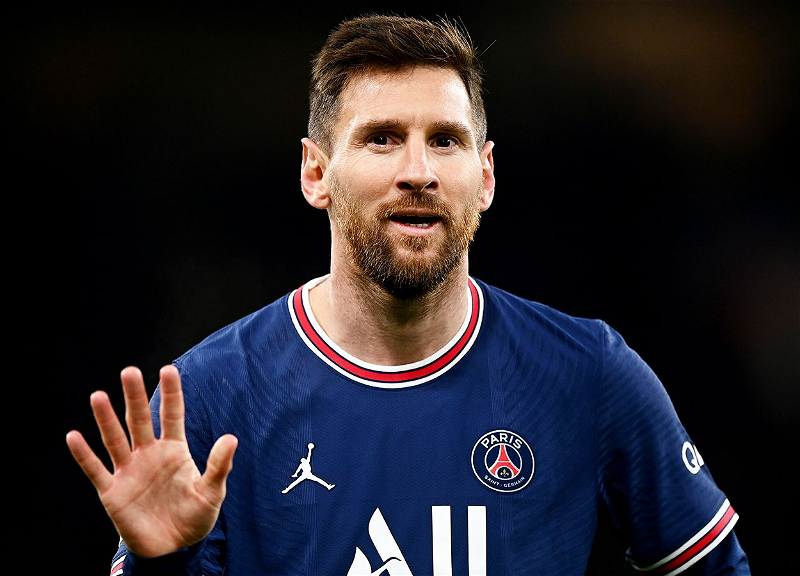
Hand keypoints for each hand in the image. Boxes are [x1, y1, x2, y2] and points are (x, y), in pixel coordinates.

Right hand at [66, 365, 237, 556]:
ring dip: (106, 419)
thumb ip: (219, 465)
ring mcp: (129, 471)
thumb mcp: (212, 492)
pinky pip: (96, 470)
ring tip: (98, 395)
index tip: (169, 369)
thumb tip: (231, 438)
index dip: (171, 393)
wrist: (173, 549)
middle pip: (140, 420)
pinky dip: (84, 455)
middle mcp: (149, 454)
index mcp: (174, 450)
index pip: (172, 415)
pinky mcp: (113, 492)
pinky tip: (74, 436)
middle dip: (134, 396)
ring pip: (115, 439)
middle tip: (129, 371)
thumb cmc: (195, 517)